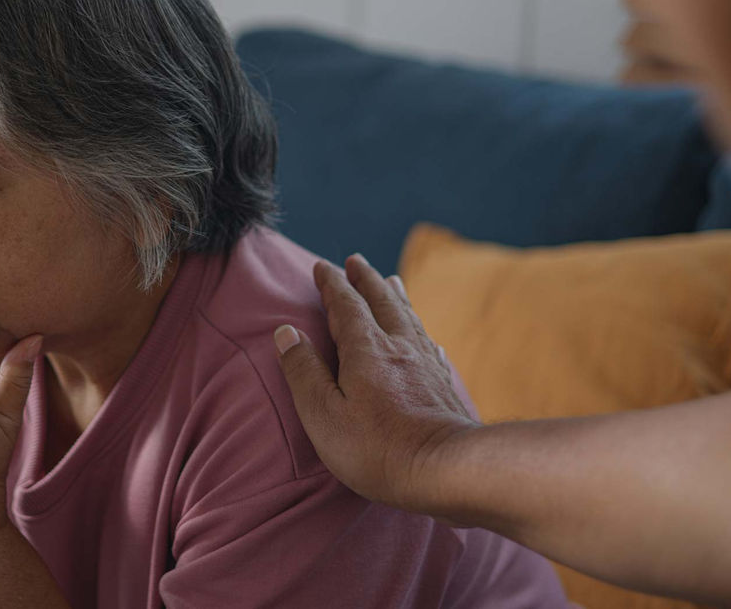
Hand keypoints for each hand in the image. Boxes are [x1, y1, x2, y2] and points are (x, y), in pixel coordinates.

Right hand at [273, 254, 476, 515]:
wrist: (444, 468)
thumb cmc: (375, 447)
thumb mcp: (323, 414)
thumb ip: (303, 371)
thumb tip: (286, 332)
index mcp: (365, 348)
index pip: (345, 304)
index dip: (332, 284)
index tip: (322, 267)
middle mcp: (398, 346)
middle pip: (381, 301)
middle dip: (365, 280)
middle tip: (356, 261)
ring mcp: (425, 364)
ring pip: (409, 318)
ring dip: (395, 296)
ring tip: (392, 281)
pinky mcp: (442, 385)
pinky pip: (430, 346)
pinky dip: (422, 333)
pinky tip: (426, 339)